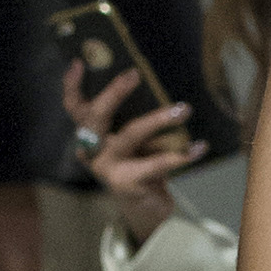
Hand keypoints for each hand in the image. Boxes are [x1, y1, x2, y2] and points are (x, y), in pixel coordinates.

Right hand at [60, 59, 200, 235]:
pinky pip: (157, 163)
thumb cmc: (141, 162)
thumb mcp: (135, 138)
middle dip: (114, 93)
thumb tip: (155, 84)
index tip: (78, 64)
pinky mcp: (127, 182)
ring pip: (131, 134)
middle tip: (134, 74)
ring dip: (158, 119)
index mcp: (90, 135)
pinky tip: (199, 147)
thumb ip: (134, 117)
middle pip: (95, 116)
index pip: (75, 108)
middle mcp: (92, 149)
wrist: (146, 206)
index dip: (72, 86)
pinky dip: (181, 155)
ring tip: (183, 109)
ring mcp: (107, 167)